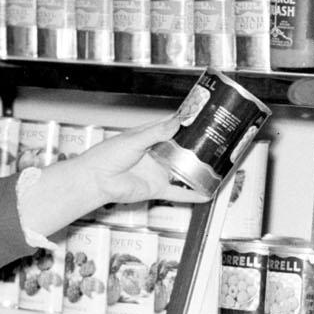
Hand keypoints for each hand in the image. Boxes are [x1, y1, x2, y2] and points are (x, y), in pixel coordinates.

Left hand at [80, 117, 209, 206]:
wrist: (97, 180)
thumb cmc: (107, 156)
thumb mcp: (134, 139)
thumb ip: (156, 133)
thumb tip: (175, 123)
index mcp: (148, 137)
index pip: (171, 128)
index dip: (185, 124)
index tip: (201, 118)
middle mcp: (155, 154)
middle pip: (180, 150)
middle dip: (196, 147)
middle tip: (215, 141)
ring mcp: (157, 172)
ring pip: (182, 171)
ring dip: (196, 170)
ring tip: (216, 166)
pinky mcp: (156, 188)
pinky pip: (177, 192)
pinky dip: (190, 195)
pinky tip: (205, 194)